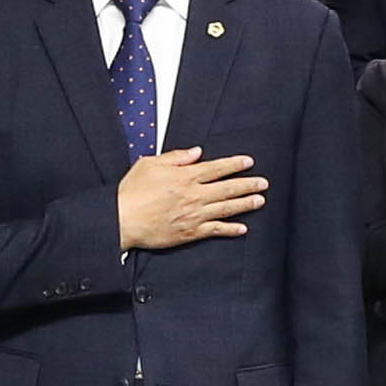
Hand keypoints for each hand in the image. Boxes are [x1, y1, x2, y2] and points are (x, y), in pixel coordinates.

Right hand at [116, 147, 262, 250]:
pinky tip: (242, 228)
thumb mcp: (149, 164)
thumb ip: (175, 157)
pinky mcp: (190, 233)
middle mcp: (194, 195)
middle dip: (248, 184)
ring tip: (260, 200)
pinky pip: (215, 230)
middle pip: (227, 188)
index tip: (248, 161)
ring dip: (245, 204)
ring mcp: (194, 215)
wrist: (122, 220)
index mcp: (185, 176)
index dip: (234, 164)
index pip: (216, 168)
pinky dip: (230, 229)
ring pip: (226, 208)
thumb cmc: (131, 192)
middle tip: (264, 182)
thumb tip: (196, 152)